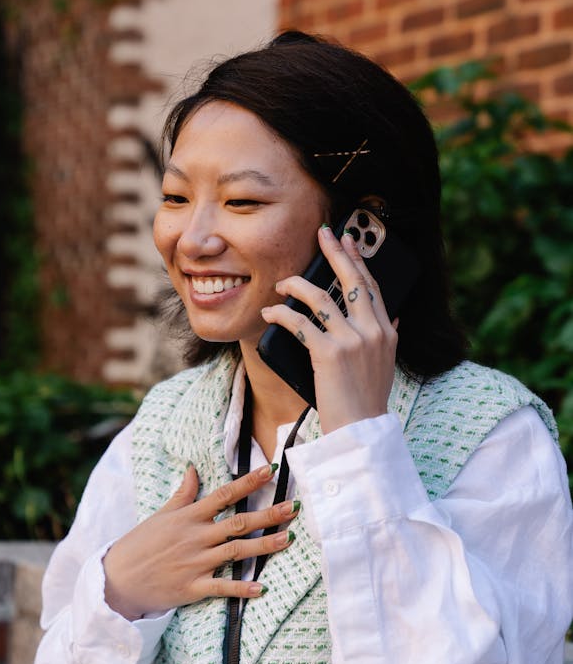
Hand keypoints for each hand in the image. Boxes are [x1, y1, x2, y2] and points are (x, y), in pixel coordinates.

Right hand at [103, 463, 298, 619]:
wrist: (118, 579)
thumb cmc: (140, 544)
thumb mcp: (161, 515)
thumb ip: (182, 495)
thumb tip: (193, 470)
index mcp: (188, 517)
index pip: (224, 494)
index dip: (249, 482)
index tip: (271, 471)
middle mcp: (195, 537)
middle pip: (238, 523)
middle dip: (268, 515)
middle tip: (293, 507)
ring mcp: (195, 563)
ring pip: (236, 552)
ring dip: (264, 546)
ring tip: (288, 539)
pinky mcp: (192, 587)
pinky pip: (222, 588)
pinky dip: (241, 589)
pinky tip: (261, 588)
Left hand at [261, 227, 397, 433]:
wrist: (361, 430)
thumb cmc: (366, 401)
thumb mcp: (386, 365)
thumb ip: (386, 339)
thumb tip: (392, 318)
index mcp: (386, 332)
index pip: (372, 287)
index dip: (358, 261)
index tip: (348, 241)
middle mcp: (373, 331)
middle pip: (352, 280)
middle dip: (335, 252)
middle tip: (322, 233)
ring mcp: (352, 340)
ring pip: (321, 297)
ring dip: (297, 286)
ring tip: (282, 284)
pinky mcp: (329, 353)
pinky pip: (300, 323)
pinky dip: (281, 315)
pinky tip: (270, 313)